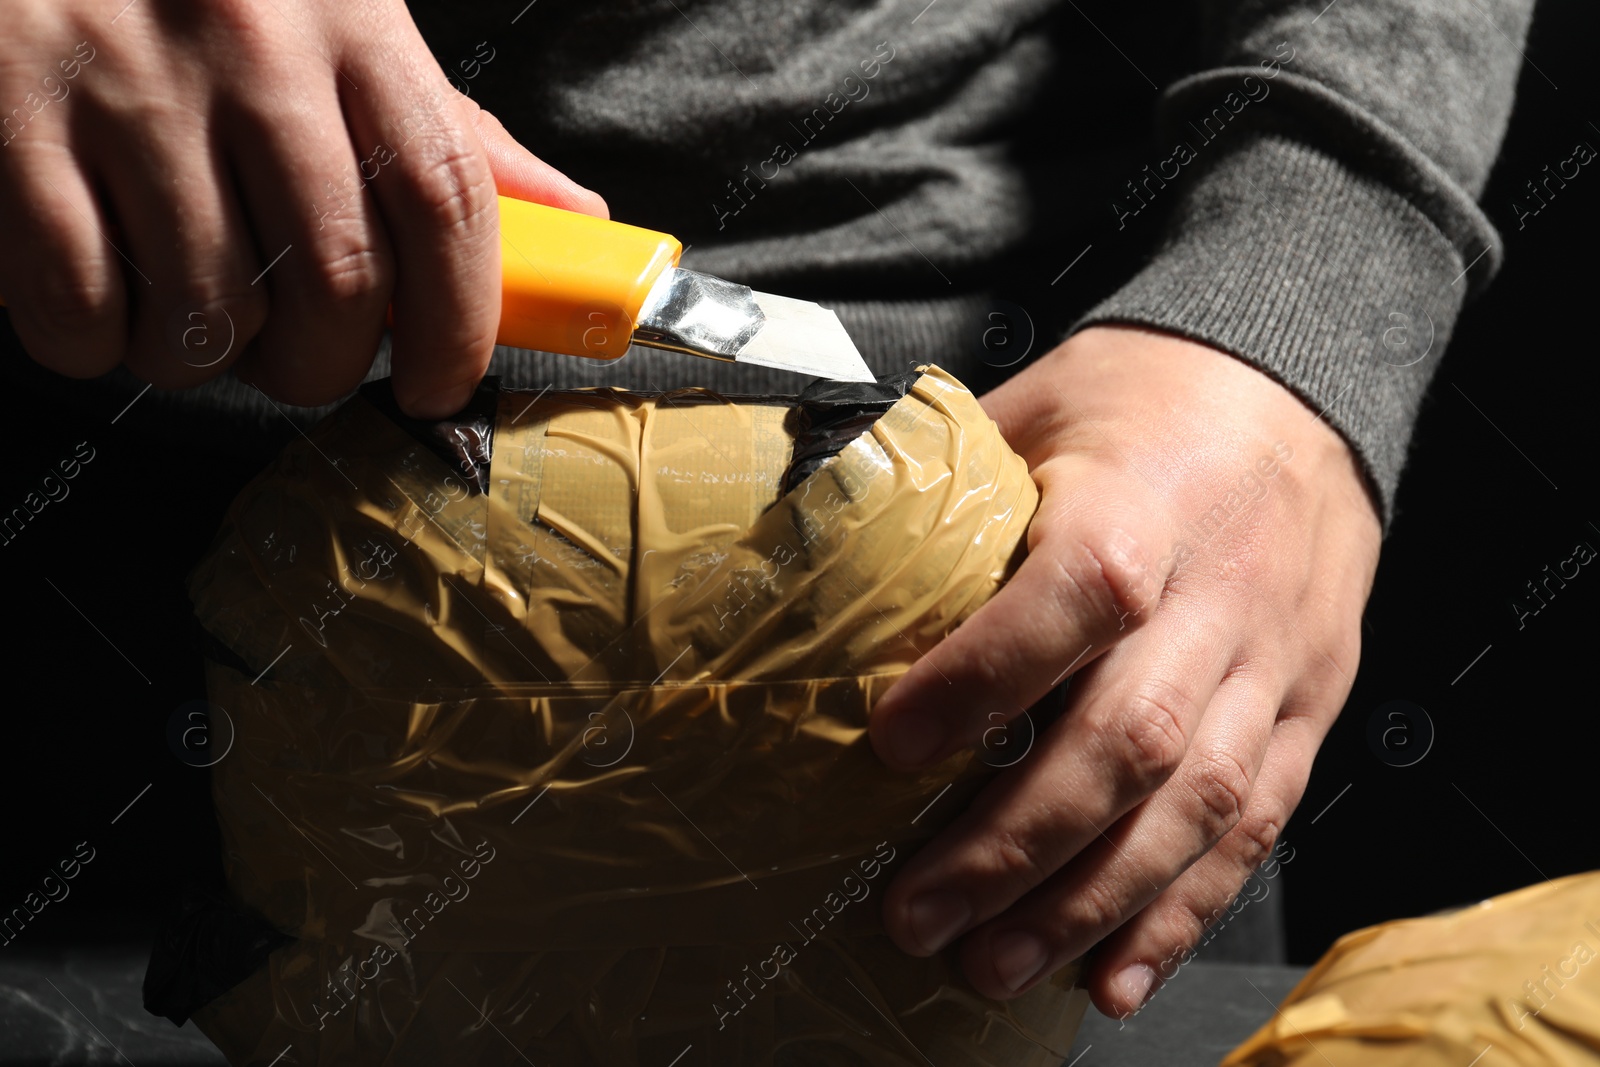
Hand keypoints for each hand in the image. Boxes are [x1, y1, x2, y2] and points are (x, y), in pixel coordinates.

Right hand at [0, 0, 605, 417]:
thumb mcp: (343, 28)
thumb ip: (448, 133)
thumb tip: (574, 222)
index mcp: (352, 23)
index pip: (447, 203)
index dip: (460, 325)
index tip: (443, 386)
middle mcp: (250, 46)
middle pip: (339, 280)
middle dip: (326, 367)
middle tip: (302, 363)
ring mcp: (126, 80)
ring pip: (208, 310)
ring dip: (205, 358)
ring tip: (192, 316)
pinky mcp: (11, 117)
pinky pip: (79, 301)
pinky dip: (96, 342)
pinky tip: (105, 299)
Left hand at [869, 325, 1381, 1016]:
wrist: (1298, 391)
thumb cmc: (1146, 402)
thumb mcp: (1037, 406)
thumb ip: (945, 485)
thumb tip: (814, 553)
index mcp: (1144, 500)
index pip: (1077, 598)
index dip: (983, 680)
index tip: (892, 749)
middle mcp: (1222, 592)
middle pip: (1134, 737)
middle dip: (1018, 845)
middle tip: (918, 914)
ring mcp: (1275, 662)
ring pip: (1198, 806)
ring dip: (1090, 904)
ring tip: (992, 965)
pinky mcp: (1307, 710)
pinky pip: (1256, 827)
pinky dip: (1181, 912)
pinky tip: (1113, 974)